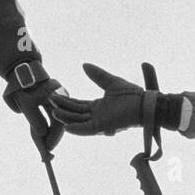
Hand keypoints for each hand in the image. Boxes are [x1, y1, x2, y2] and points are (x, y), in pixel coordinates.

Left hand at [3, 60, 65, 151]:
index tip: (47, 150)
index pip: (59, 124)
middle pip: (59, 123)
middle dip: (52, 137)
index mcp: (58, 99)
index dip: (53, 139)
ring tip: (42, 142)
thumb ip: (36, 121)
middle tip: (45, 149)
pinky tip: (42, 132)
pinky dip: (47, 123)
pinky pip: (52, 114)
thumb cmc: (23, 88)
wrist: (20, 71)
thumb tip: (43, 135)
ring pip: (55, 119)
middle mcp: (62, 99)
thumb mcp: (27, 106)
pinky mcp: (54, 99)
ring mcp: (58, 98)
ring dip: (49, 131)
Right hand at [49, 63, 183, 136]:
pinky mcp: (104, 127)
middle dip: (63, 108)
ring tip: (54, 112)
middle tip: (49, 101)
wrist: (145, 103)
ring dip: (66, 118)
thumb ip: (97, 75)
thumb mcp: (111, 81)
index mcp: (98, 107)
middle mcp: (97, 116)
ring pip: (78, 121)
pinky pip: (87, 130)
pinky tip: (66, 127)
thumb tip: (84, 65)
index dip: (66, 101)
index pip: (78, 105)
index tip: (54, 95)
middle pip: (75, 113)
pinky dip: (77, 129)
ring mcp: (99, 122)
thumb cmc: (132, 94)